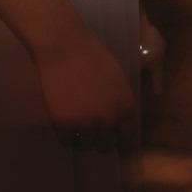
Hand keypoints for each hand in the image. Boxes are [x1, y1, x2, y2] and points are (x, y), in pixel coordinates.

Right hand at [33, 32, 134, 146]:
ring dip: (82, 140)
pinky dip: (65, 136)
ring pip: (86, 145)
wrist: (64, 46)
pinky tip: (64, 127)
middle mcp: (109, 119)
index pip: (127, 135)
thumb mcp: (117, 78)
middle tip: (93, 135)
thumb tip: (117, 116)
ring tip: (76, 131)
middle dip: (100, 141)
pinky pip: (66, 141)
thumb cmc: (92, 55)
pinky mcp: (64, 124)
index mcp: (125, 106)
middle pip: (106, 145)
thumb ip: (119, 100)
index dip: (120, 139)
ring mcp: (86, 123)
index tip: (114, 140)